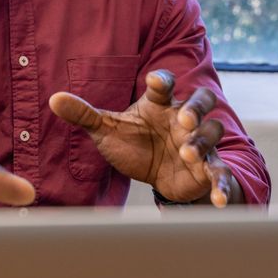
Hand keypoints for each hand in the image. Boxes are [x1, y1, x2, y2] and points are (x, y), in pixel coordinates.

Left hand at [49, 69, 236, 207]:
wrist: (157, 175)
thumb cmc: (134, 144)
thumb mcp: (107, 130)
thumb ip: (84, 114)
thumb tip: (54, 98)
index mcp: (159, 103)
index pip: (164, 84)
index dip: (162, 80)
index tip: (155, 80)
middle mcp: (182, 118)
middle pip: (201, 100)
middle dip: (196, 107)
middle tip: (185, 117)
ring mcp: (198, 142)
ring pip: (212, 132)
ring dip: (202, 141)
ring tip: (188, 153)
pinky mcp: (206, 168)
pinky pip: (219, 171)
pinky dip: (223, 183)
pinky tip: (218, 197)